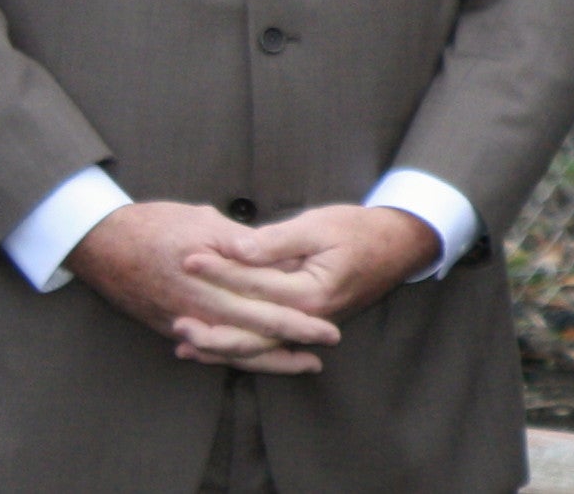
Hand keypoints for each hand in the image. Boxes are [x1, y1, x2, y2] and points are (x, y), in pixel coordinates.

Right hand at [66, 202, 342, 374]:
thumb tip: (276, 257)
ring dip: (268, 358)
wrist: (101, 243)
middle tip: (328, 343)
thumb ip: (242, 243)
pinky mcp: (170, 326)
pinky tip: (253, 357)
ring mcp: (182, 323)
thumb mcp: (204, 223)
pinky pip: (210, 348)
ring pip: (233, 350)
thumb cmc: (155, 225)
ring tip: (302, 362)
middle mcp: (197, 311)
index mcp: (210, 285)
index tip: (329, 327)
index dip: (298, 322)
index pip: (264, 311)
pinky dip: (236, 355)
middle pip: (253, 337)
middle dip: (292, 344)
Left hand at [177, 203, 440, 365]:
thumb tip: (236, 247)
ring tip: (182, 342)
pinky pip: (267, 344)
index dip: (219, 270)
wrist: (398, 246)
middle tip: (174, 317)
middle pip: (250, 330)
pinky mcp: (304, 326)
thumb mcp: (320, 225)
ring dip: (219, 346)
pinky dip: (238, 348)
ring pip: (256, 346)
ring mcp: (307, 327)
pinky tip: (210, 348)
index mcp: (311, 292)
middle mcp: (308, 319)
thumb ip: (275, 241)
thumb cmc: (359, 231)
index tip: (187, 258)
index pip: (254, 284)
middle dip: (210, 324)